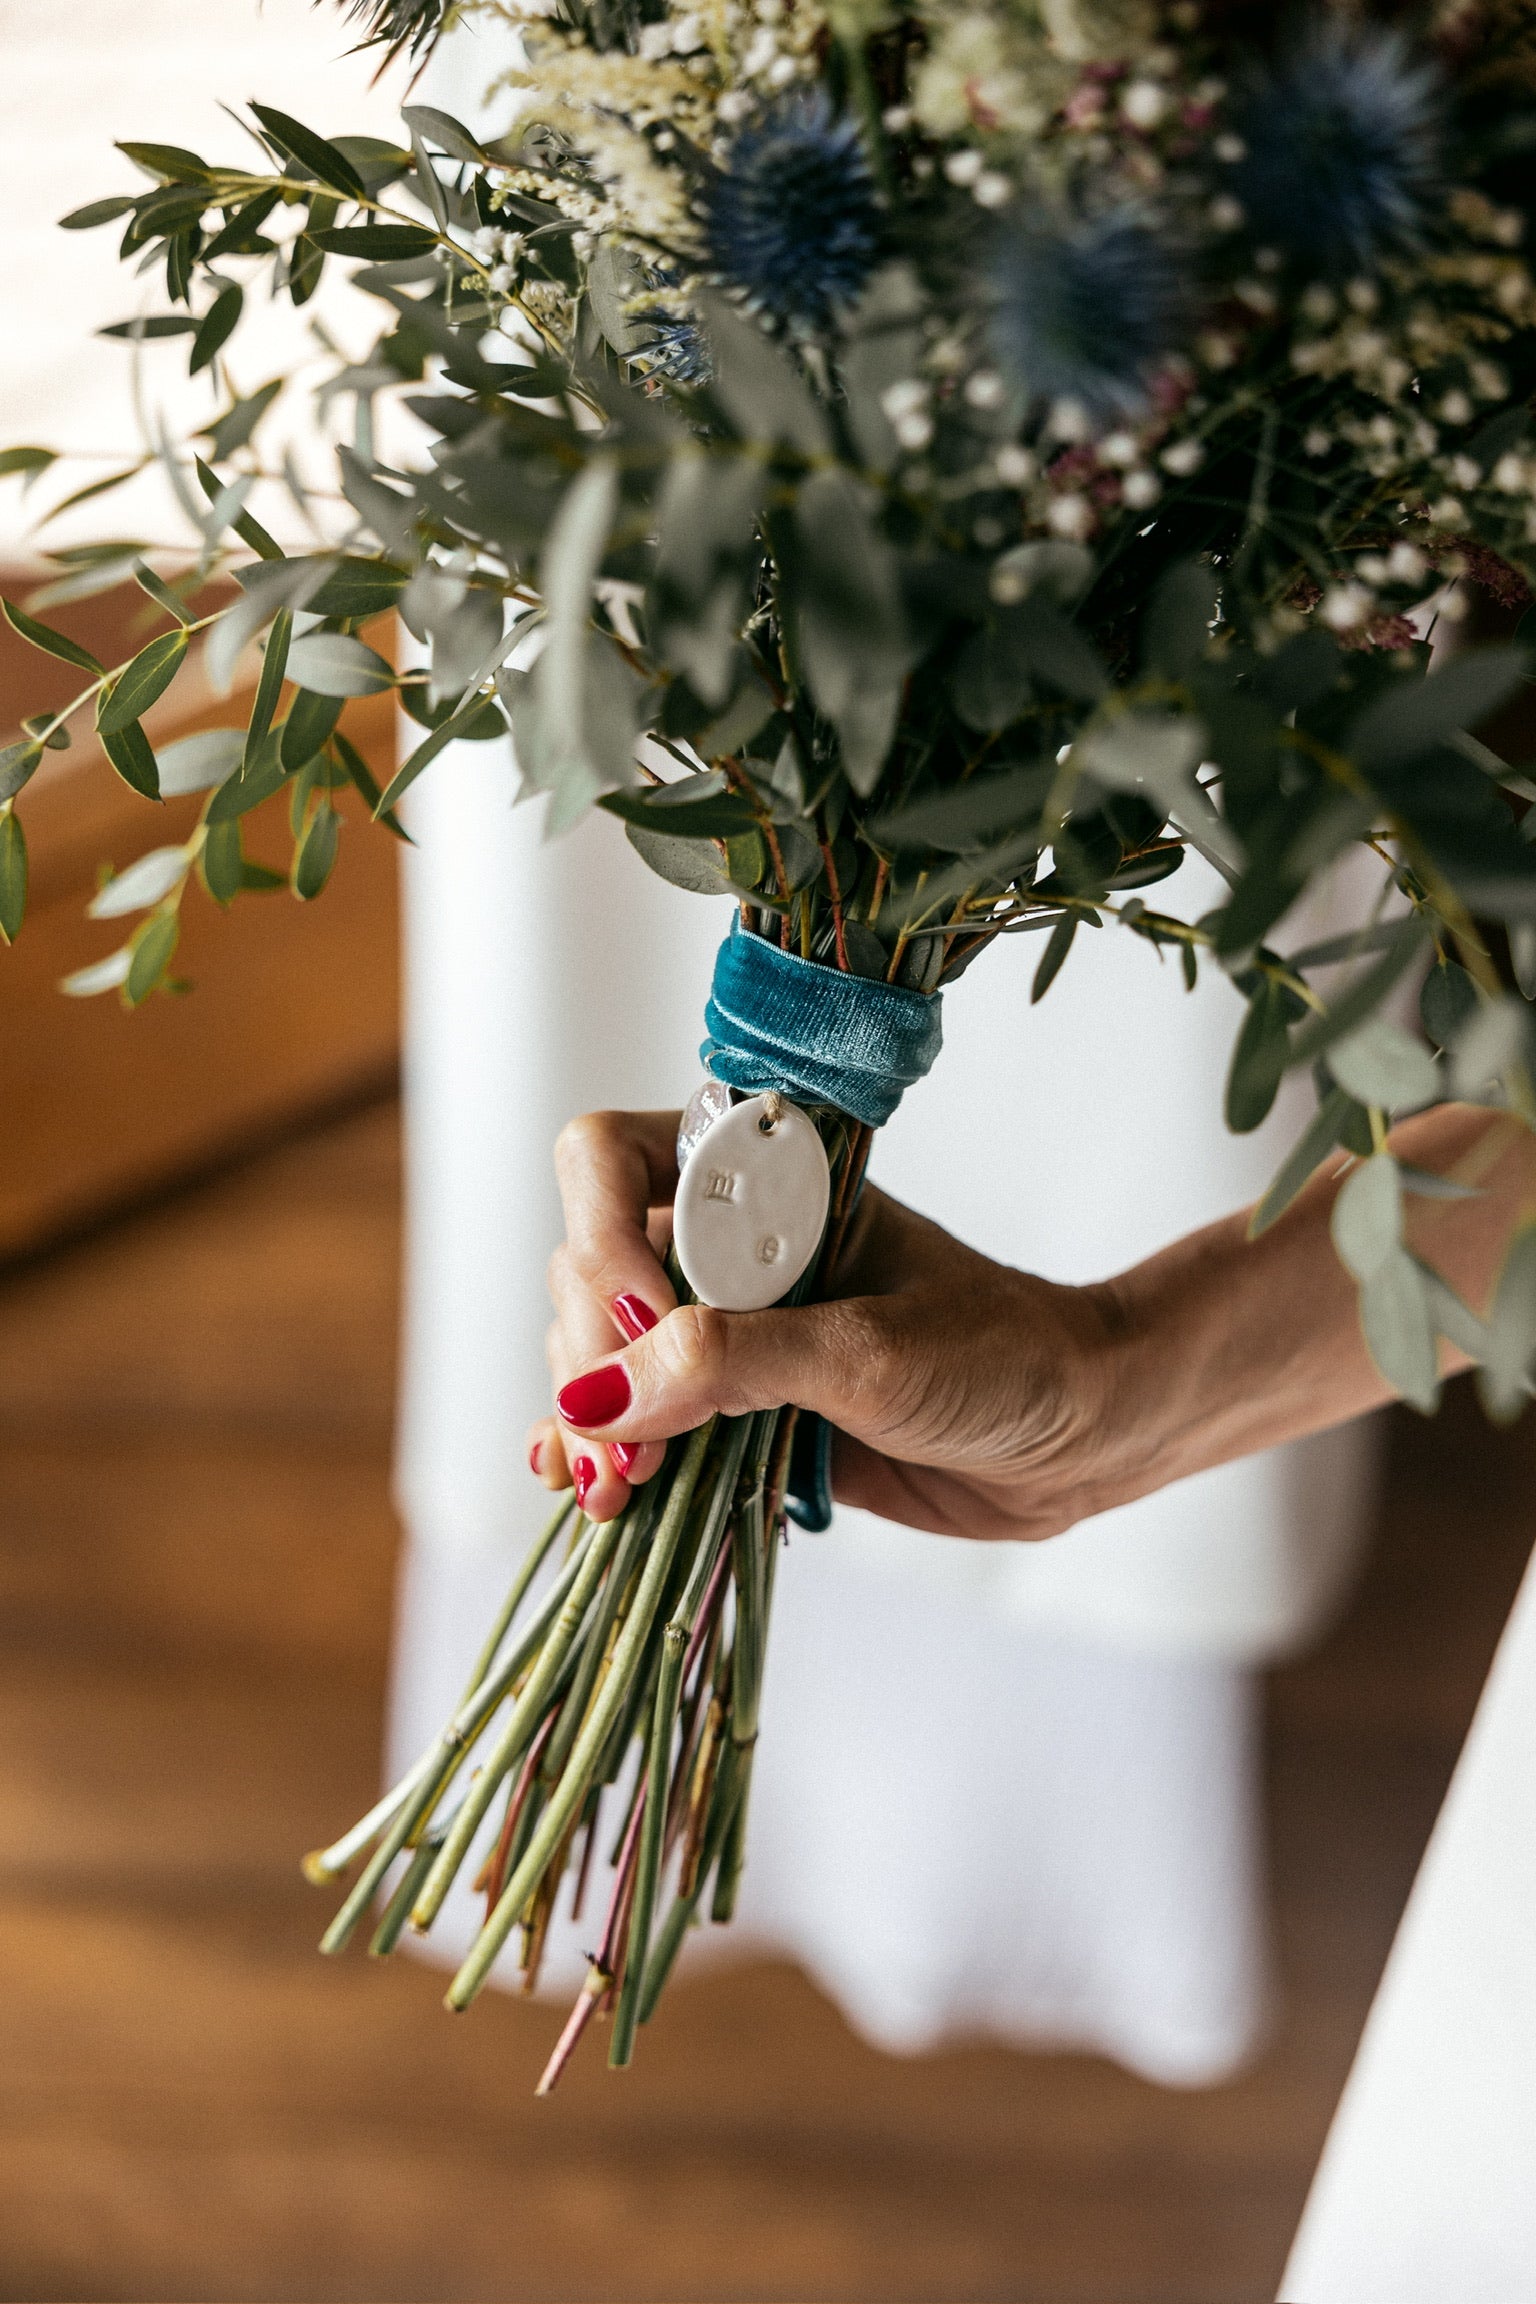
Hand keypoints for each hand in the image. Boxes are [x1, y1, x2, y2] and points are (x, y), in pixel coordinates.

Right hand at [528, 1108, 1121, 1538]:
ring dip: (586, 1418)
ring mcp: (723, 1330)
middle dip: (587, 1356)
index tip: (640, 1323)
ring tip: (612, 1490)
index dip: (598, 1235)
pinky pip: (636, 1424)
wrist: (1079, 1435)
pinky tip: (592, 1492)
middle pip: (588, 1268)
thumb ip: (734, 1361)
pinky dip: (601, 1454)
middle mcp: (726, 1247)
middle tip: (626, 1445)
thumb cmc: (1002, 1359)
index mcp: (764, 1183)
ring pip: (599, 1353)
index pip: (611, 1161)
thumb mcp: (871, 1353)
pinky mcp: (730, 1411)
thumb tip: (598, 1396)